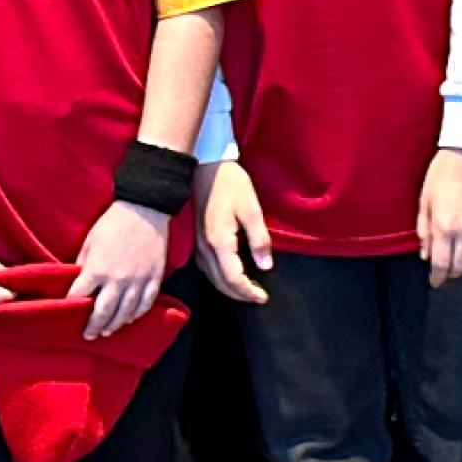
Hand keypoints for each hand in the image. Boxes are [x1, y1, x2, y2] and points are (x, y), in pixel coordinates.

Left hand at [71, 200, 171, 338]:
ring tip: (107, 331)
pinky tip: (129, 319)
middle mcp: (117, 280)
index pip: (79, 295)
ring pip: (125, 313)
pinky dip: (136, 314)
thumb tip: (77, 279)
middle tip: (88, 335)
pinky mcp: (154, 279)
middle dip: (94, 326)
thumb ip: (83, 263)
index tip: (67, 312)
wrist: (144, 210)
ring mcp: (138, 281)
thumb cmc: (113, 222)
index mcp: (97, 269)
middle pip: (103, 313)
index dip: (71, 305)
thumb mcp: (90, 241)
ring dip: (115, 325)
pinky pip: (145, 304)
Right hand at [197, 158, 272, 303]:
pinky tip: (226, 273)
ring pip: (210, 276)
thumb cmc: (230, 183)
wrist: (204, 164)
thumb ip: (259, 240)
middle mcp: (205, 247)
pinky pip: (205, 266)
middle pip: (220, 282)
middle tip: (256, 297)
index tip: (263, 297)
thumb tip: (265, 266)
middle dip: (239, 294)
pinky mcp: (196, 236)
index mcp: (220, 242)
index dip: (248, 292)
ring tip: (244, 290)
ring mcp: (197, 242)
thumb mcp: (251, 209)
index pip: (233, 278)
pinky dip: (217, 276)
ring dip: (227, 287)